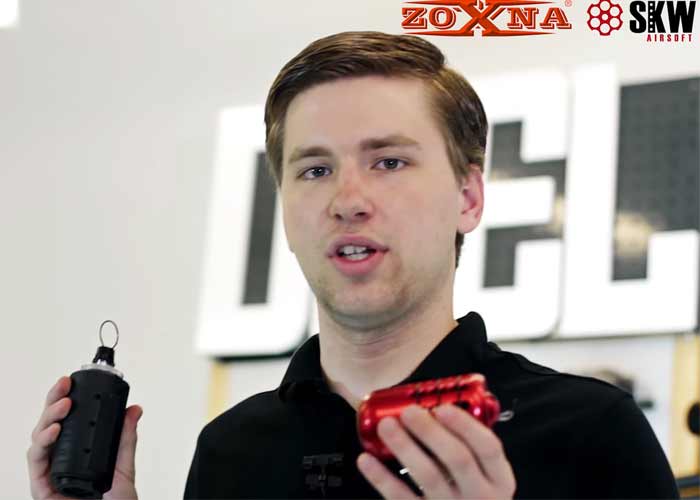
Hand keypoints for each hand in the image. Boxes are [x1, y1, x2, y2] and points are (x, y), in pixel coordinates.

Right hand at [27, 376, 142, 499]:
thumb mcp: (124, 469)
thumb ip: (126, 439)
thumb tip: (135, 409)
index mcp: (79, 454)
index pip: (68, 422)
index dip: (66, 400)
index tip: (72, 382)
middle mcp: (61, 462)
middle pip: (49, 425)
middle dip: (53, 401)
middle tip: (64, 384)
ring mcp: (50, 474)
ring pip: (39, 439)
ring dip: (48, 418)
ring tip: (64, 404)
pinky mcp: (41, 489)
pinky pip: (36, 462)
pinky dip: (42, 443)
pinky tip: (54, 431)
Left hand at [357, 404, 515, 498]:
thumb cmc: (471, 495)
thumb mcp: (485, 474)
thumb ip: (469, 447)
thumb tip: (435, 407)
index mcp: (499, 479)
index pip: (488, 447)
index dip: (465, 424)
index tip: (443, 407)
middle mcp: (480, 495)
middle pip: (457, 458)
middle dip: (431, 431)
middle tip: (410, 411)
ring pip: (428, 476)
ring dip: (405, 447)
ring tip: (386, 426)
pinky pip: (401, 498)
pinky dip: (382, 478)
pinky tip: (367, 460)